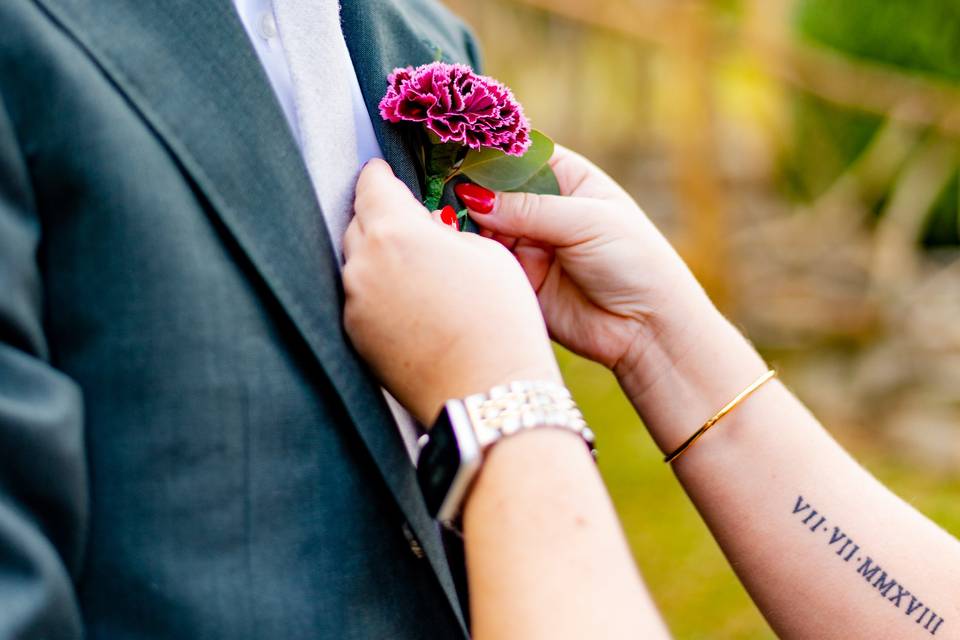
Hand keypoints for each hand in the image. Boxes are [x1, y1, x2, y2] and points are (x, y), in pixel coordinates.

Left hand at [343, 160, 560, 424]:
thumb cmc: (499, 319)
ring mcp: (354, 303)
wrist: (489, 392)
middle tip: (415, 228)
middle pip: (360, 223)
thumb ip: (443, 228)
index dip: (381, 174)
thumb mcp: (485, 252)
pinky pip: (360, 298)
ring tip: (420, 274)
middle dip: (384, 219)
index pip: (371, 184)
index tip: (385, 173)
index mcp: (395, 231)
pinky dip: (379, 293)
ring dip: (381, 259)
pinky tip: (413, 307)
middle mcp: (363, 264)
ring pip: (358, 263)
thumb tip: (425, 227)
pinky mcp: (354, 337)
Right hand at [463, 146, 714, 379]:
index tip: (452, 153)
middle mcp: (543, 208)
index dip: (487, 153)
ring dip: (466, 226)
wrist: (646, 328)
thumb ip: (529, 208)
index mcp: (567, 179)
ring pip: (482, 227)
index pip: (517, 155)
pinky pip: (485, 263)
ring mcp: (528, 244)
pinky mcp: (518, 280)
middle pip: (492, 191)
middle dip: (469, 193)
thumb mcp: (585, 221)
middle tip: (444, 196)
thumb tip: (471, 197)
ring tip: (449, 225)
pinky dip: (470, 258)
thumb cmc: (633, 261)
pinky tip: (458, 253)